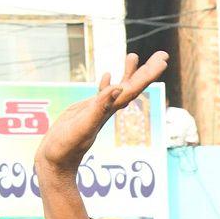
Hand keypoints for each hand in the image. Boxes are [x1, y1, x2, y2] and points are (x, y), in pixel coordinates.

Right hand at [35, 51, 167, 172]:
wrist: (56, 163)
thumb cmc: (66, 148)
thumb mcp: (82, 126)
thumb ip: (99, 108)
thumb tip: (118, 88)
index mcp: (109, 111)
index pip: (133, 88)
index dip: (148, 74)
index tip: (163, 60)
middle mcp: (107, 110)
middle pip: (132, 86)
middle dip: (147, 71)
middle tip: (162, 55)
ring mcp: (97, 111)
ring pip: (118, 88)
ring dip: (129, 73)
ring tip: (134, 56)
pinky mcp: (86, 113)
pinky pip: (101, 96)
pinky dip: (107, 84)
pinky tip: (107, 76)